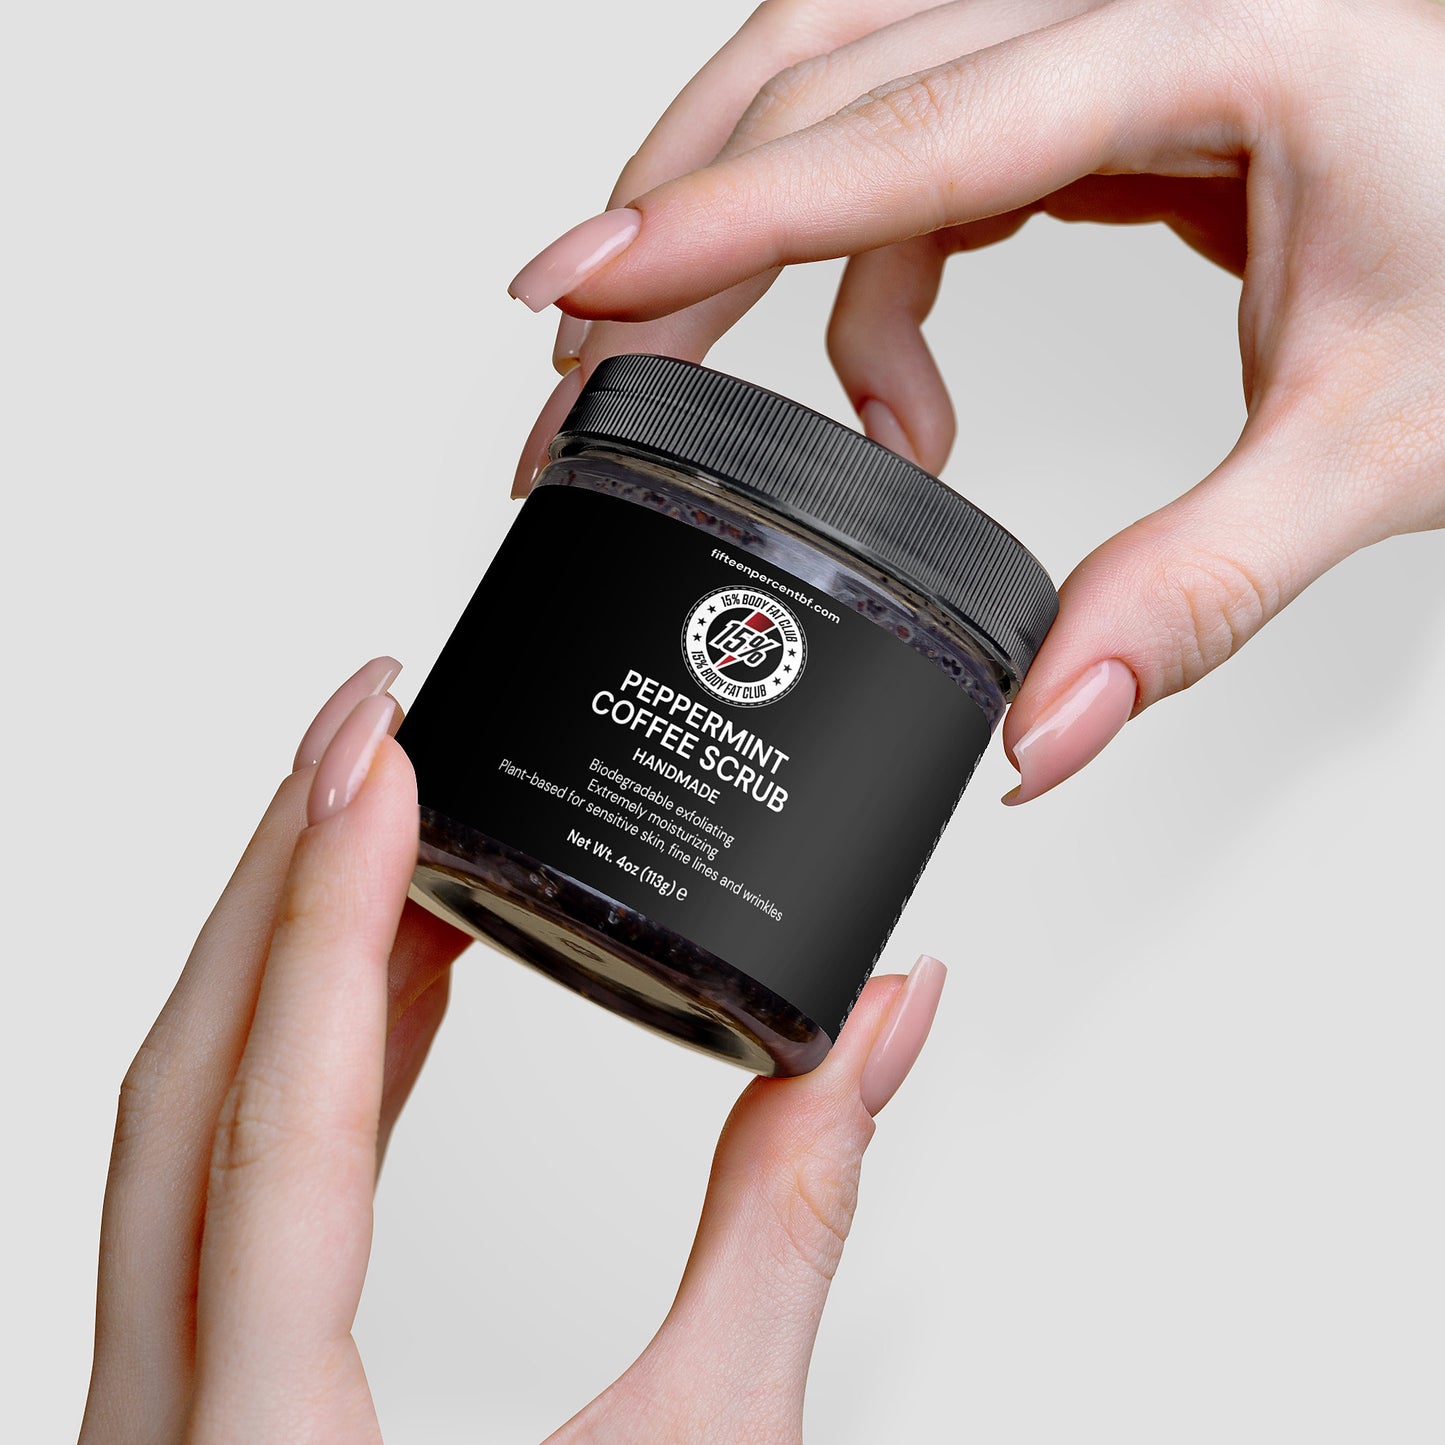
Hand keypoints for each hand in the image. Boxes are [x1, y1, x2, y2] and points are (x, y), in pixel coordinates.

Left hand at [81, 657, 945, 1442]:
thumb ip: (787, 1224)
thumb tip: (871, 1027)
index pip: (273, 1119)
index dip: (327, 904)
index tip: (376, 744)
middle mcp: (166, 1419)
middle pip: (182, 1078)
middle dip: (276, 872)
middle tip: (374, 722)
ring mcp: (160, 1406)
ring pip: (175, 1122)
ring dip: (279, 947)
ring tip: (391, 815)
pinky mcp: (200, 1388)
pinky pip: (213, 1176)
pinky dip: (295, 1048)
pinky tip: (384, 978)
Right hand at [507, 0, 1444, 803]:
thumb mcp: (1379, 436)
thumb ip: (1202, 587)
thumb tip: (1046, 726)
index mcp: (1215, 39)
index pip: (910, 131)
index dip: (725, 218)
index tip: (583, 287)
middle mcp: (1134, 3)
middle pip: (829, 81)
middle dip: (684, 235)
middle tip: (588, 371)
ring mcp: (1106, 36)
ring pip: (847, 88)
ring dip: (747, 236)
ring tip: (686, 378)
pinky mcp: (1099, 91)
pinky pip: (917, 157)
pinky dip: (864, 280)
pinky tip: (894, 400)